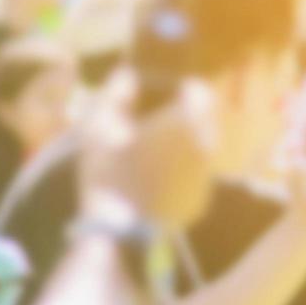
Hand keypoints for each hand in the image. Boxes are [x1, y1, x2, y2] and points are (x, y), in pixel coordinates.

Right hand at [78, 70, 217, 230]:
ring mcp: (207, 177)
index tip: (171, 91)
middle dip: (184, 118)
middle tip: (159, 121)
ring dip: (183, 146)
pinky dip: (180, 174)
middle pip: (204, 121)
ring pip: (201, 150)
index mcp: (186, 123)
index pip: (200, 92)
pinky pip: (195, 178)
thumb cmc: (108, 171)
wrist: (120, 230)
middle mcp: (206, 147)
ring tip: (153, 152)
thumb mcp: (98, 126)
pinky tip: (155, 181)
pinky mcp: (200, 202)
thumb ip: (115, 94)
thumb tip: (127, 74)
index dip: (184, 89)